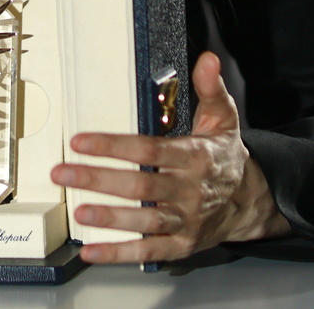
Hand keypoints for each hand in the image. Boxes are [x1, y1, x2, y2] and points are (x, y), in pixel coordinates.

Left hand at [50, 51, 288, 263]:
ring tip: (79, 212)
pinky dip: (119, 253)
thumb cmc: (224, 157)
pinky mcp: (181, 244)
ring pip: (145, 220)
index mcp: (195, 156)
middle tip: (64, 174)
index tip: (81, 141)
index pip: (150, 150)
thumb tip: (207, 60)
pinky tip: (92, 250)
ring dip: (111, 218)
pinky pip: (149, 250)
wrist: (249, 200)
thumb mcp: (223, 118)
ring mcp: (186, 220)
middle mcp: (189, 190)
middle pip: (141, 186)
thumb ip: (211, 89)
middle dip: (99, 180)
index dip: (114, 146)